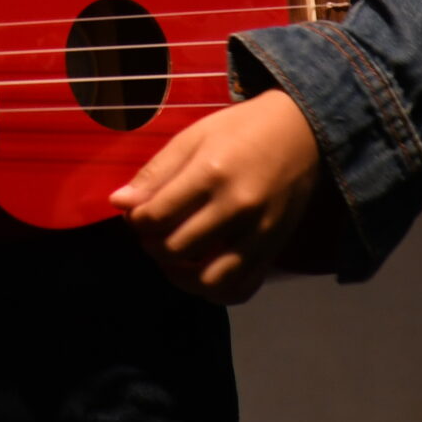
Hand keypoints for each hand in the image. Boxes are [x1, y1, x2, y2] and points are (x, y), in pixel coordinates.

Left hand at [109, 89, 320, 303]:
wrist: (302, 132)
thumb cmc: (241, 130)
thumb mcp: (194, 137)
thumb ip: (156, 172)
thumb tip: (119, 202)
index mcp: (211, 173)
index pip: (157, 215)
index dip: (136, 220)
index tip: (136, 213)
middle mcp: (237, 208)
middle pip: (176, 249)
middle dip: (152, 245)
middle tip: (151, 232)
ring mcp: (259, 234)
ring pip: (207, 280)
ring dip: (179, 276)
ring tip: (172, 258)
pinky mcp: (274, 250)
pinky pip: (240, 289)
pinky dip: (214, 290)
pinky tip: (201, 273)